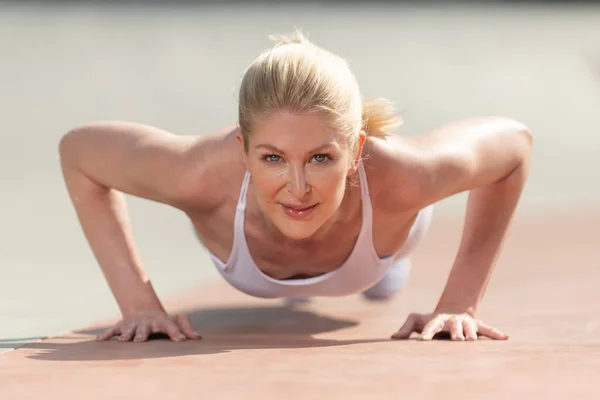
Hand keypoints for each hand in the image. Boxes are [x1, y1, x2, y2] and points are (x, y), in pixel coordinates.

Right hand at [96, 310, 200, 341]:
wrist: (144, 309)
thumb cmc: (163, 320)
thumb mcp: (176, 321)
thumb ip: (187, 328)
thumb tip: (198, 338)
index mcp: (161, 321)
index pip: (170, 326)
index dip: (176, 333)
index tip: (181, 340)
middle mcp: (146, 322)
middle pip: (144, 328)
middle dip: (142, 333)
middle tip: (140, 340)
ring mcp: (133, 324)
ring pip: (128, 329)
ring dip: (126, 334)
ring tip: (124, 340)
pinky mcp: (122, 326)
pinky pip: (112, 330)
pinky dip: (106, 335)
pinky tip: (99, 341)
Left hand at [391, 312, 507, 340]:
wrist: (452, 308)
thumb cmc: (431, 319)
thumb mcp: (416, 320)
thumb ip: (406, 328)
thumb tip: (393, 338)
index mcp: (437, 320)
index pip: (431, 326)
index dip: (427, 333)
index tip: (423, 341)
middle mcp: (452, 321)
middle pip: (454, 326)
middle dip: (456, 332)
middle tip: (457, 340)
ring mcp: (466, 322)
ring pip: (470, 328)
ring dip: (472, 333)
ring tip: (473, 340)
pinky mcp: (477, 325)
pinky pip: (488, 329)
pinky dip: (496, 333)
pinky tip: (505, 338)